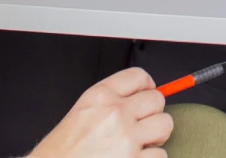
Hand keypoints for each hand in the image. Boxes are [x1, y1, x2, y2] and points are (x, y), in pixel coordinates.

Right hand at [30, 68, 171, 157]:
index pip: (139, 76)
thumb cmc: (61, 152)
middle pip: (157, 100)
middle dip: (153, 113)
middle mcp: (115, 113)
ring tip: (139, 145)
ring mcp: (127, 138)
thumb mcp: (81, 113)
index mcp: (100, 96)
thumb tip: (139, 98)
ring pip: (165, 125)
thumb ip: (108, 102)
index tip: (148, 94)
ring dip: (156, 137)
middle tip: (142, 126)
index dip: (147, 86)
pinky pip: (160, 155)